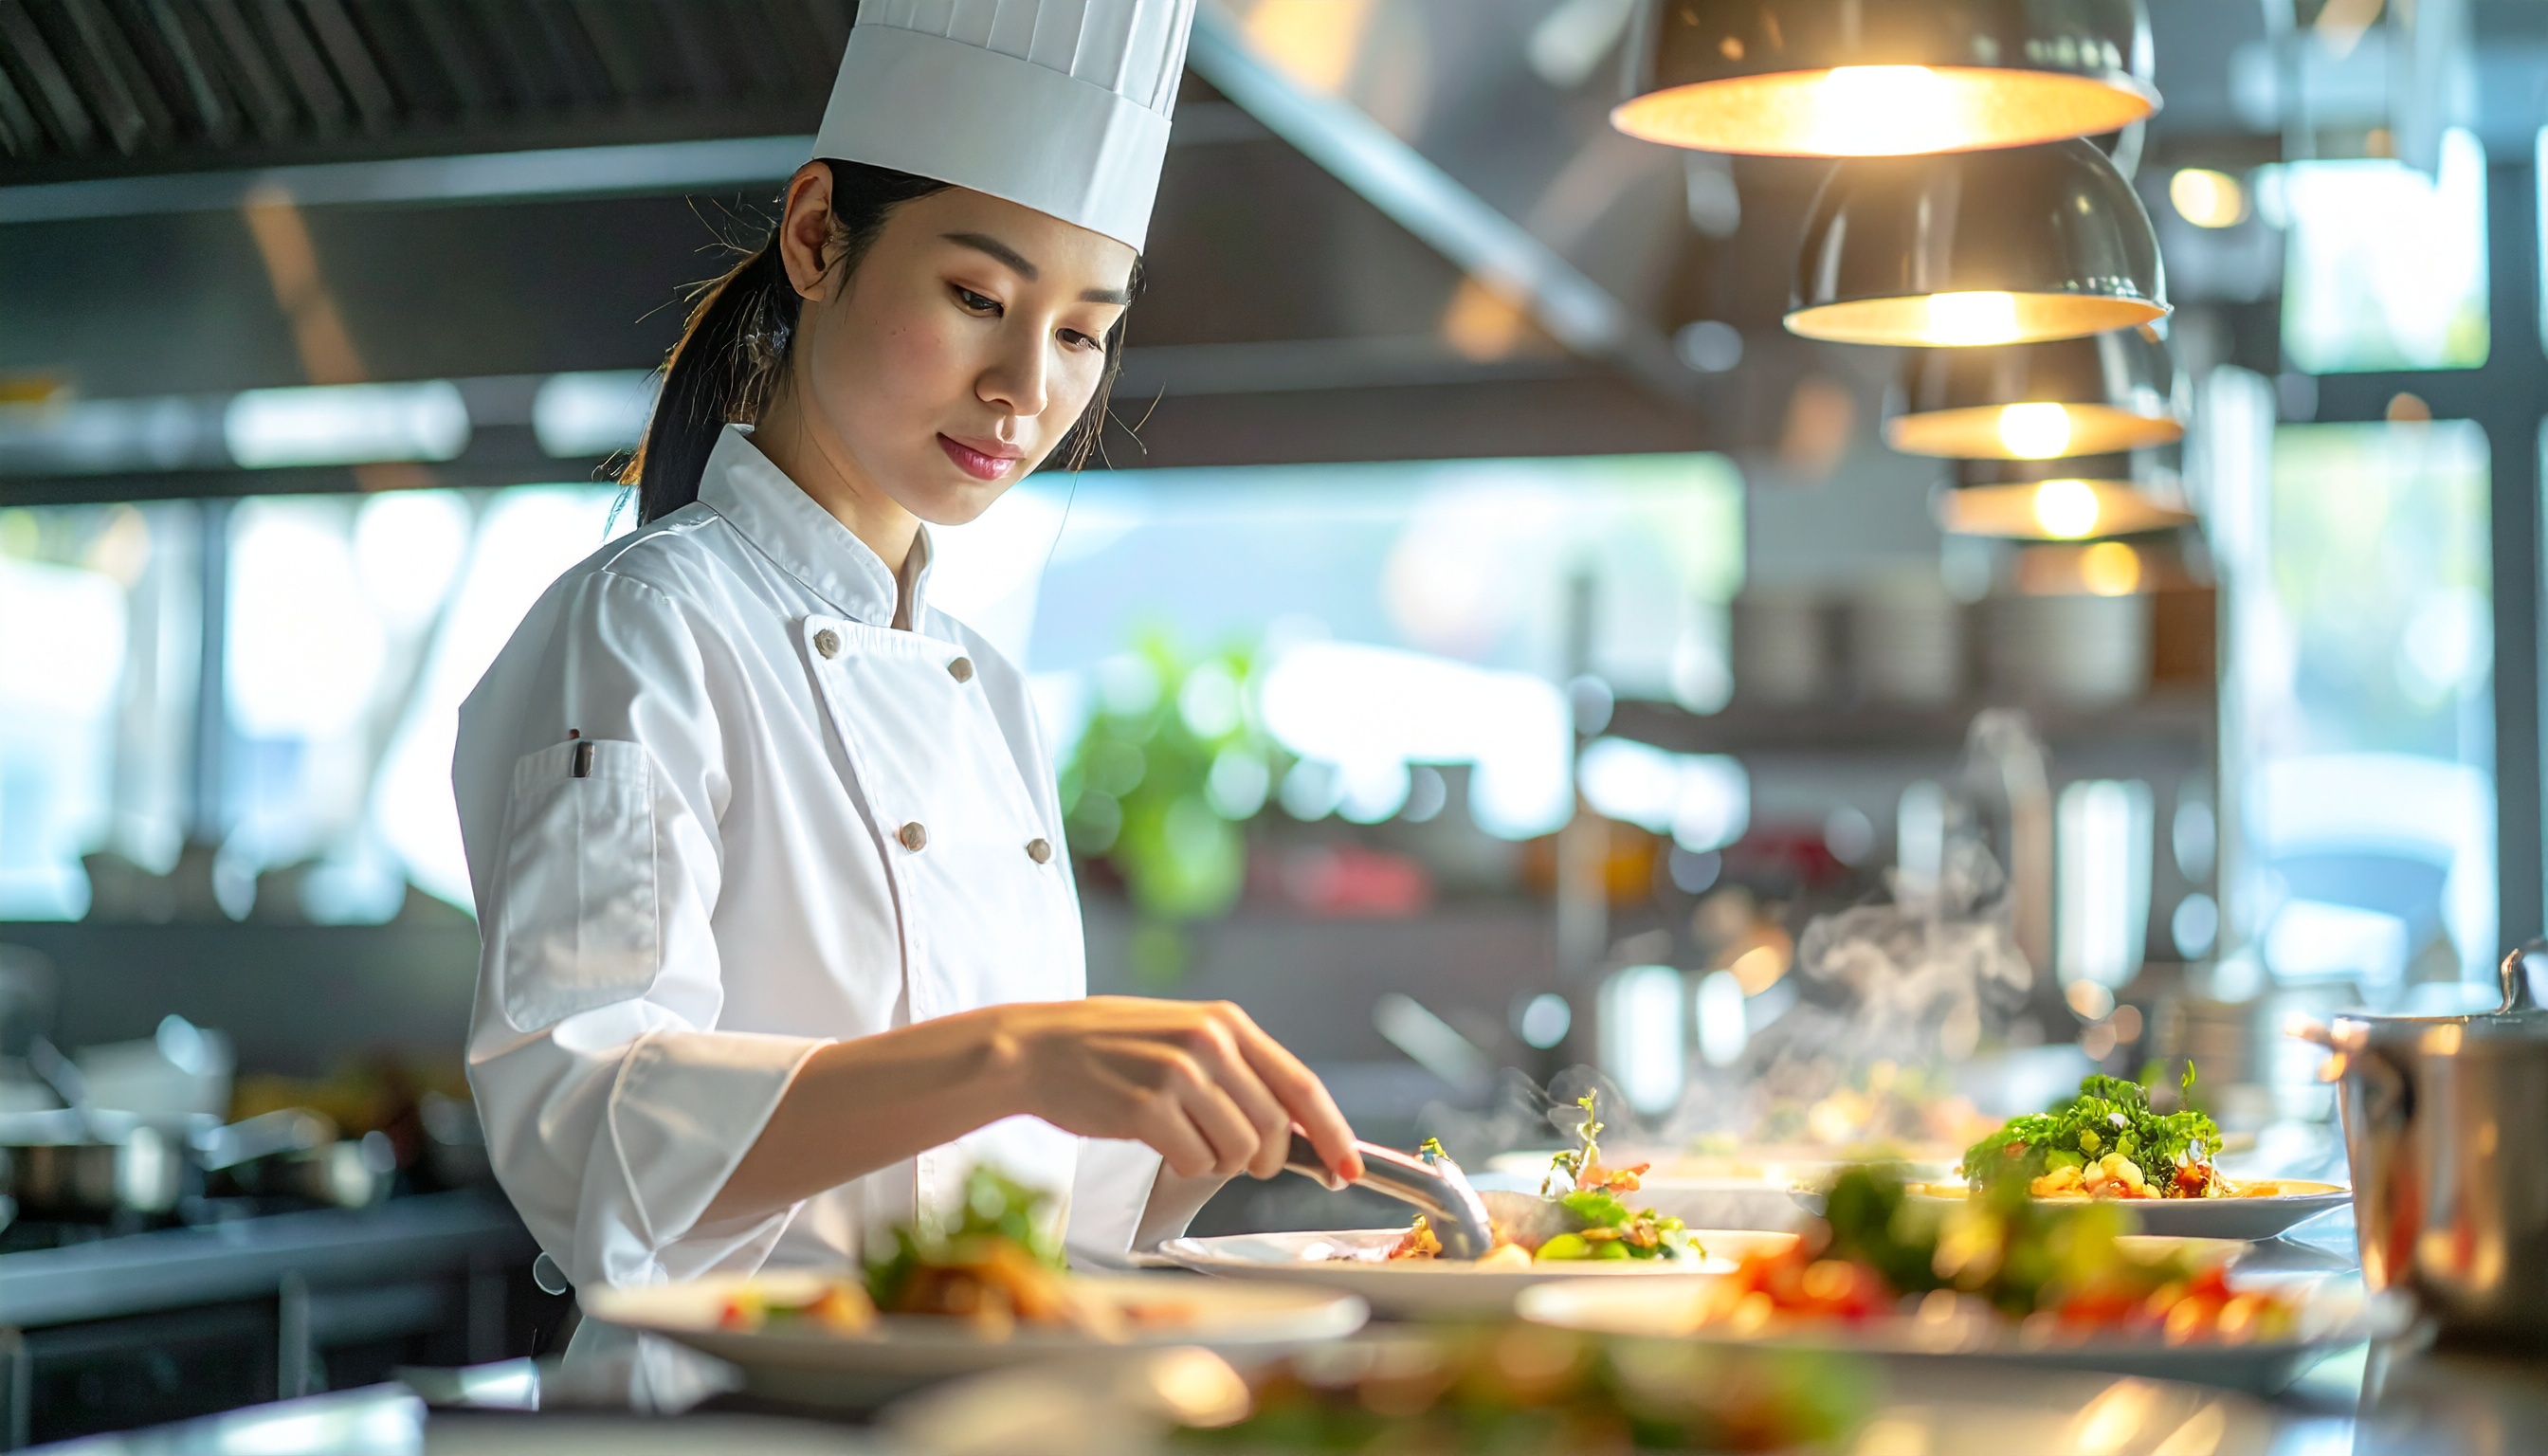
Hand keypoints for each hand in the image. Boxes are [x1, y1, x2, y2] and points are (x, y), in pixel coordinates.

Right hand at [986, 997, 1362, 1184]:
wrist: (1037, 1049)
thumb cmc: (1112, 1050)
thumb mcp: (1185, 1038)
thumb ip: (1239, 1072)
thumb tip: (1299, 1130)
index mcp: (1227, 1022)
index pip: (1300, 1085)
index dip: (1333, 1133)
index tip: (1350, 1170)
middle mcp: (1209, 1042)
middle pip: (1274, 1129)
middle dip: (1263, 1160)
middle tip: (1234, 1161)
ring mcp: (1178, 1074)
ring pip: (1237, 1152)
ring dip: (1216, 1162)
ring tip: (1182, 1139)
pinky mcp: (1147, 1107)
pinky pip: (1193, 1162)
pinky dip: (1183, 1165)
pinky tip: (1157, 1143)